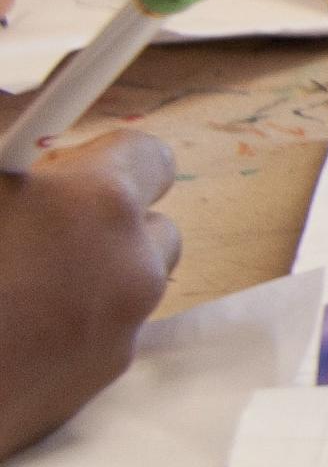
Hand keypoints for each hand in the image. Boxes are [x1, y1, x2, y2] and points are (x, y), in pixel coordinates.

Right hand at [0, 131, 179, 454]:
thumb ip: (9, 143)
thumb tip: (19, 106)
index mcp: (98, 203)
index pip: (149, 154)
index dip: (106, 158)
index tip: (68, 170)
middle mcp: (129, 266)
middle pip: (151, 224)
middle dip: (105, 222)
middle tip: (37, 228)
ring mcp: (118, 332)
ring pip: (131, 284)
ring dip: (93, 275)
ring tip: (18, 281)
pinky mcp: (96, 383)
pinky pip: (103, 336)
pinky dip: (73, 327)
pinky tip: (14, 327)